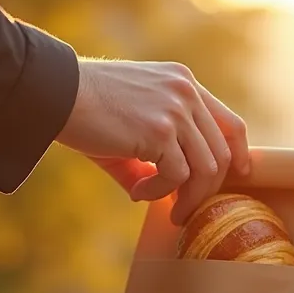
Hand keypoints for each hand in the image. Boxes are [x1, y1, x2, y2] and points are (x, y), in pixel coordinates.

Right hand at [56, 58, 249, 224]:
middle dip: (207, 189)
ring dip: (186, 198)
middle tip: (183, 209)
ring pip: (205, 170)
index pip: (229, 122)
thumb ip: (150, 156)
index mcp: (182, 83)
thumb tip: (154, 195)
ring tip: (166, 209)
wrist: (54, 93)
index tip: (238, 177)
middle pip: (221, 153)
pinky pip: (177, 177)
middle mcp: (185, 92)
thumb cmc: (84, 110)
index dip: (239, 154)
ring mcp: (175, 110)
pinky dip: (159, 193)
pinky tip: (137, 192)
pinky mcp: (159, 131)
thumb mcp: (128, 128)